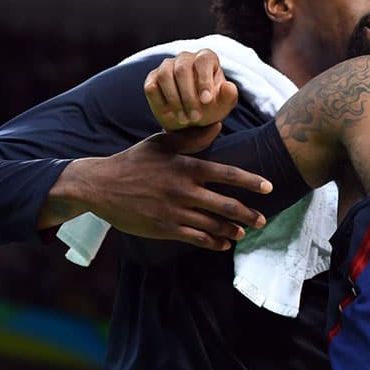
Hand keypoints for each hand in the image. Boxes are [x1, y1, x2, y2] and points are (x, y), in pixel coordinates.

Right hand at [56, 124, 270, 250]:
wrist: (100, 185)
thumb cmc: (134, 161)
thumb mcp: (161, 143)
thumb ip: (192, 137)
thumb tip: (219, 126)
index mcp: (185, 167)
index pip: (226, 174)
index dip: (250, 182)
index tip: (269, 187)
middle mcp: (183, 190)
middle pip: (224, 204)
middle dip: (248, 214)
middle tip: (263, 220)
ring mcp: (174, 211)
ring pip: (212, 225)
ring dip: (232, 230)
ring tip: (244, 232)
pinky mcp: (164, 228)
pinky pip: (195, 238)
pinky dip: (213, 242)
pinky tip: (224, 243)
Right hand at [144, 49, 238, 129]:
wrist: (191, 120)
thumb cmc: (210, 108)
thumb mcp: (224, 105)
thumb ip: (229, 96)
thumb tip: (228, 87)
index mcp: (206, 58)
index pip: (204, 60)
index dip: (204, 80)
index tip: (206, 101)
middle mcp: (185, 58)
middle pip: (182, 69)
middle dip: (189, 96)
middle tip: (196, 117)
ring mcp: (166, 67)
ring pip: (165, 76)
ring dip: (174, 100)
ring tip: (184, 119)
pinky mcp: (152, 79)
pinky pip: (151, 87)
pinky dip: (160, 103)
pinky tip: (170, 114)